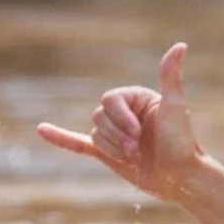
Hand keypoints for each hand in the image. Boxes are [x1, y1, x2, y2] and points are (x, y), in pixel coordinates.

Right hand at [37, 43, 204, 200]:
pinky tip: (42, 130)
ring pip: (96, 135)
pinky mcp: (108, 153)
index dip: (121, 118)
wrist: (181, 178)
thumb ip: (170, 77)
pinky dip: (60, 137)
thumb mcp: (175, 107)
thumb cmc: (182, 142)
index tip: (140, 133)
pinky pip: (78, 143)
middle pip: (99, 118)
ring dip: (113, 149)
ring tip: (136, 159)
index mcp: (135, 98)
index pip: (110, 100)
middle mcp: (124, 113)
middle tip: (140, 151)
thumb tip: (180, 45)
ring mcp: (114, 134)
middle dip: (118, 137)